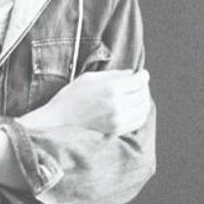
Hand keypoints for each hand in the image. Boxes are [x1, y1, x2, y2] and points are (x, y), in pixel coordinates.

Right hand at [19, 69, 150, 134]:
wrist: (59, 119)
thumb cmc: (71, 96)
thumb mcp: (90, 77)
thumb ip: (113, 75)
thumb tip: (131, 74)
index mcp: (111, 88)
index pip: (138, 81)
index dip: (143, 76)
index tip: (143, 74)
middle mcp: (117, 104)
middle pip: (142, 94)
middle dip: (144, 87)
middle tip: (140, 83)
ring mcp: (118, 119)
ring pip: (143, 109)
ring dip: (144, 100)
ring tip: (138, 95)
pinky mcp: (117, 130)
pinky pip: (138, 121)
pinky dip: (140, 114)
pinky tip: (135, 109)